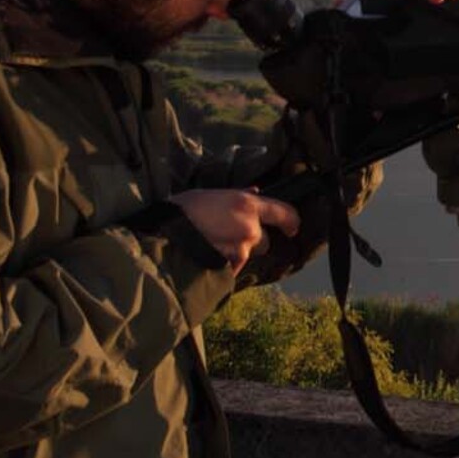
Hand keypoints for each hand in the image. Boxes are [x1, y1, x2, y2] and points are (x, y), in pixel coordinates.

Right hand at [170, 189, 298, 274]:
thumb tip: (256, 191)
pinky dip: (227, 265)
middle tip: (230, 236)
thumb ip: (239, 195)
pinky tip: (210, 258)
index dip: (292, 221)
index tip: (293, 228)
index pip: (284, 212)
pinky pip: (235, 266)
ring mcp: (241, 247)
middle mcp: (250, 226)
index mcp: (248, 204)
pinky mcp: (230, 264)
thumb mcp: (214, 194)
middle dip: (253, 240)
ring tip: (215, 245)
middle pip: (264, 239)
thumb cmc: (185, 208)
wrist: (165, 232)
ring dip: (239, 252)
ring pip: (249, 253)